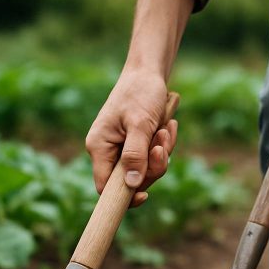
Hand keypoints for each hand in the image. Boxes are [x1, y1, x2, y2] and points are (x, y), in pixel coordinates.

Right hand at [85, 70, 176, 206]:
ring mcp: (123, 148)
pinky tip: (169, 126)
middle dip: (153, 165)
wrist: (148, 72)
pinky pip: (154, 157)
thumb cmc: (141, 93)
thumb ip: (135, 155)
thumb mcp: (140, 124)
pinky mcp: (137, 144)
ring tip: (166, 128)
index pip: (105, 187)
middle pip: (132, 180)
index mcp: (99, 147)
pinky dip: (164, 144)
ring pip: (147, 169)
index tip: (145, 196)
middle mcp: (108, 151)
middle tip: (162, 142)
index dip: (124, 196)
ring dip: (162, 152)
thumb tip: (131, 185)